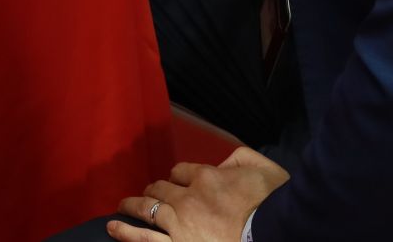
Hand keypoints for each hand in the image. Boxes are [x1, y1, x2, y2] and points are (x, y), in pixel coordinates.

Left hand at [110, 147, 290, 241]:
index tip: (181, 182)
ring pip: (148, 210)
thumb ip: (240, 158)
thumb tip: (224, 163)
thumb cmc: (274, 203)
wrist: (278, 232)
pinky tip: (114, 228)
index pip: (182, 171)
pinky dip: (128, 233)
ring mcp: (180, 224)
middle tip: (149, 194)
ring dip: (132, 207)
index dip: (181, 177)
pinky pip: (147, 239)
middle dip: (154, 190)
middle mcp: (187, 198)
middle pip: (162, 189)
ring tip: (122, 208)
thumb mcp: (263, 168)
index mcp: (206, 177)